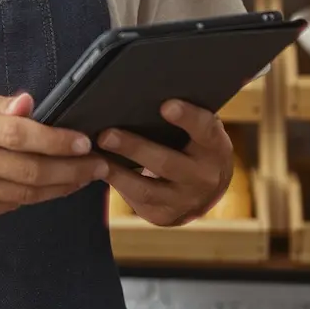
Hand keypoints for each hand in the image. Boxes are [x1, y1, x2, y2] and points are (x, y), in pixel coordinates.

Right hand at [0, 88, 107, 221]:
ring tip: (85, 177)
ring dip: (62, 186)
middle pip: (30, 170)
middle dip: (72, 169)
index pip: (19, 135)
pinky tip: (55, 187)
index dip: (56, 140)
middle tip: (99, 164)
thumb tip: (30, 104)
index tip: (84, 141)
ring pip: (26, 193)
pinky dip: (37, 197)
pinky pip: (11, 205)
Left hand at [98, 100, 232, 226]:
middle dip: (135, 148)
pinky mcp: (164, 216)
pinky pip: (136, 201)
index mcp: (215, 148)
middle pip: (167, 163)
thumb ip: (183, 117)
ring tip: (94, 155)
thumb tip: (145, 92)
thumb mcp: (198, 132)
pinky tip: (96, 169)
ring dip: (117, 172)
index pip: (205, 130)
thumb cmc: (193, 146)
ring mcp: (185, 202)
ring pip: (146, 189)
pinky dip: (115, 184)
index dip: (187, 118)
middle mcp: (205, 178)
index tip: (166, 105)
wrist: (204, 190)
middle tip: (106, 134)